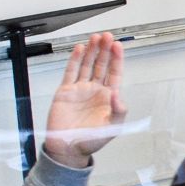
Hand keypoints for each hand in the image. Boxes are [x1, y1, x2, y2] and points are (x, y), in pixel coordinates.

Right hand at [43, 33, 128, 167]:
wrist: (68, 149)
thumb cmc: (91, 140)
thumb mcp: (112, 128)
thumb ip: (119, 111)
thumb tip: (118, 94)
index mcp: (108, 97)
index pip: (114, 73)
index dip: (116, 59)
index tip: (118, 45)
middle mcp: (95, 90)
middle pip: (101, 65)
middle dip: (105, 50)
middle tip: (107, 36)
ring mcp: (80, 89)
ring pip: (87, 65)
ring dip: (91, 51)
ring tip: (95, 38)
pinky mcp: (66, 91)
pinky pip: (71, 72)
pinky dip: (75, 60)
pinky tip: (80, 49)